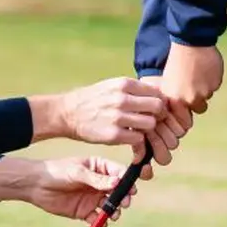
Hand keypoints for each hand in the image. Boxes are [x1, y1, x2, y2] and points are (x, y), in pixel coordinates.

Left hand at [0, 155, 146, 221]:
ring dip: (114, 211)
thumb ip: (96, 179)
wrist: (36, 185)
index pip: (119, 173)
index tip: (132, 188)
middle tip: (125, 202)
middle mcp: (99, 183)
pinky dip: (100, 222)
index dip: (127, 180)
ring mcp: (93, 198)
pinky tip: (99, 223)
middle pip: (119, 192)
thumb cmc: (57, 172)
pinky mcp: (85, 212)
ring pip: (110, 207)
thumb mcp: (77, 172)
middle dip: (124, 198)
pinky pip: (98, 219)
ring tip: (113, 214)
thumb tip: (117, 182)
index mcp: (99, 167)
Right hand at [31, 77, 172, 160]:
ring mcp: (117, 117)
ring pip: (150, 124)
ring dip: (147, 130)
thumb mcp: (111, 86)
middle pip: (158, 107)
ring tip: (139, 131)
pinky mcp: (113, 135)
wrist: (67, 113)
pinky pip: (138, 139)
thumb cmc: (92, 100)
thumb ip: (133, 90)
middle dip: (158, 116)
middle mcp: (122, 98)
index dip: (159, 103)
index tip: (153, 111)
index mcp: (123, 84)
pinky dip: (137, 142)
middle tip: (151, 122)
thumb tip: (158, 96)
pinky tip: (130, 141)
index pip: (157, 92)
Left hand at [160, 42, 222, 114]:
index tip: (187, 103)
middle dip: (198, 99)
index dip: (186, 110)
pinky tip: (205, 69)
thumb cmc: (177, 60)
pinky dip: (212, 80)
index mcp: (175, 99)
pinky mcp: (215, 84)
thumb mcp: (169, 82)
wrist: (190, 43)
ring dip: (205, 88)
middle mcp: (189, 99)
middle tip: (194, 84)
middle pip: (199, 108)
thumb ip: (175, 97)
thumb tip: (180, 110)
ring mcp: (203, 93)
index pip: (184, 117)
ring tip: (198, 74)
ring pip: (208, 97)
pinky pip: (215, 87)